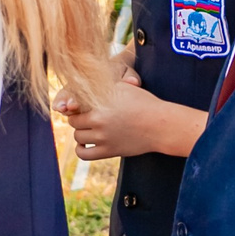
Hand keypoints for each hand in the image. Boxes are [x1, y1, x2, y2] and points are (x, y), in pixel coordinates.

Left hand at [61, 70, 202, 161]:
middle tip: (84, 116)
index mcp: (101, 103)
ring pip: (77, 136)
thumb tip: (86, 81)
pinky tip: (84, 143)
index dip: (75, 104)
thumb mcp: (124, 87)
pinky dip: (80, 148)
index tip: (79, 105)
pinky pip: (83, 154)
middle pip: (74, 121)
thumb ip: (103, 86)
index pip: (74, 104)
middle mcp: (99, 121)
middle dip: (77, 117)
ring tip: (87, 128)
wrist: (160, 125)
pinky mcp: (109, 151)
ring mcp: (103, 138)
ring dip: (80, 132)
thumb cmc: (144, 103)